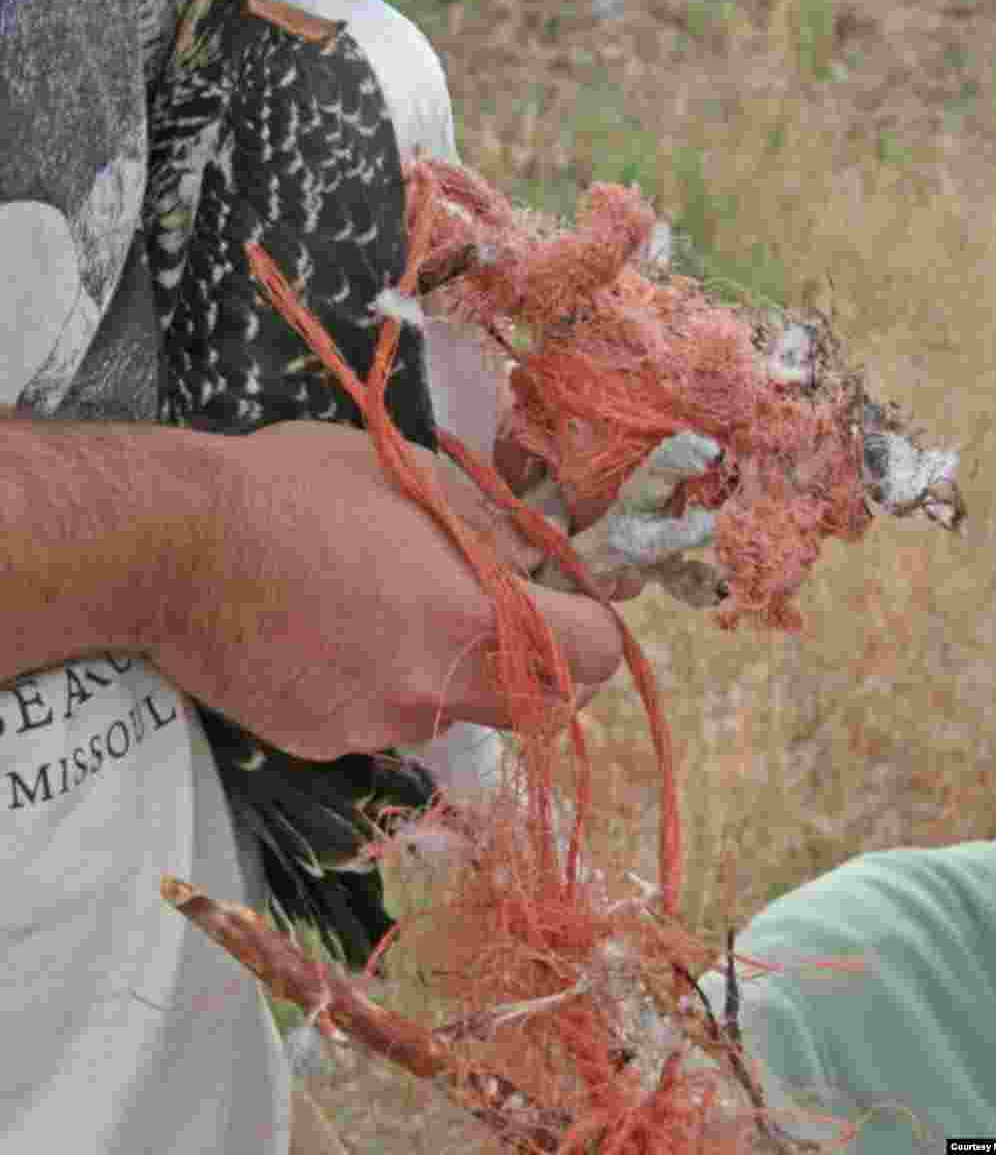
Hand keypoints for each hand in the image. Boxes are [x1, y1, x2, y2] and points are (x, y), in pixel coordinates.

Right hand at [151, 421, 623, 759]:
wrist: (175, 546)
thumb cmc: (298, 488)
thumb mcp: (414, 472)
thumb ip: (493, 523)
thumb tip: (537, 551)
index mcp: (475, 617)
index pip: (597, 655)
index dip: (601, 625)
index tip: (580, 601)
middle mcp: (437, 690)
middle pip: (543, 708)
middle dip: (544, 666)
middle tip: (509, 613)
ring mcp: (377, 727)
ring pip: (455, 711)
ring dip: (449, 671)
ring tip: (384, 605)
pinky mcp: (324, 743)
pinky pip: (383, 719)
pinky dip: (379, 684)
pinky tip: (329, 632)